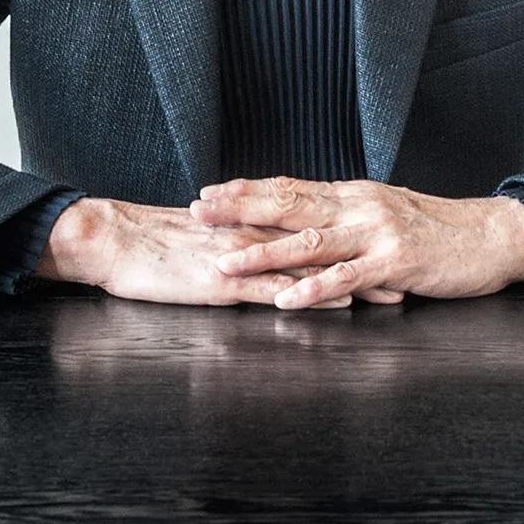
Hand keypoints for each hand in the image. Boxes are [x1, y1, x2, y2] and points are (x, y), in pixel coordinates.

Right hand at [33, 196, 388, 307]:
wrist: (110, 239)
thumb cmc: (151, 242)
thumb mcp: (204, 237)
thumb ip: (237, 238)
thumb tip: (266, 243)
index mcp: (252, 222)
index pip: (316, 224)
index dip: (357, 233)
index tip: (393, 242)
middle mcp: (256, 234)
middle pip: (327, 241)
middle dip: (371, 254)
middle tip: (414, 264)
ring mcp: (244, 258)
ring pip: (312, 266)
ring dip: (355, 278)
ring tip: (394, 290)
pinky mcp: (224, 282)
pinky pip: (277, 290)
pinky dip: (311, 295)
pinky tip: (339, 302)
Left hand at [188, 176, 523, 309]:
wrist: (491, 236)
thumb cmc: (438, 230)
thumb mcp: (386, 214)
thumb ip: (347, 217)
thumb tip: (305, 221)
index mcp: (353, 194)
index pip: (289, 187)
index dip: (245, 190)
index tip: (206, 193)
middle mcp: (358, 206)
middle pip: (289, 204)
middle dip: (239, 210)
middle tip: (197, 213)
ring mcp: (377, 232)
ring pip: (310, 241)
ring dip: (265, 252)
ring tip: (226, 261)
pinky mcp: (396, 261)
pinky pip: (348, 277)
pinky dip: (315, 289)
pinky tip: (287, 299)